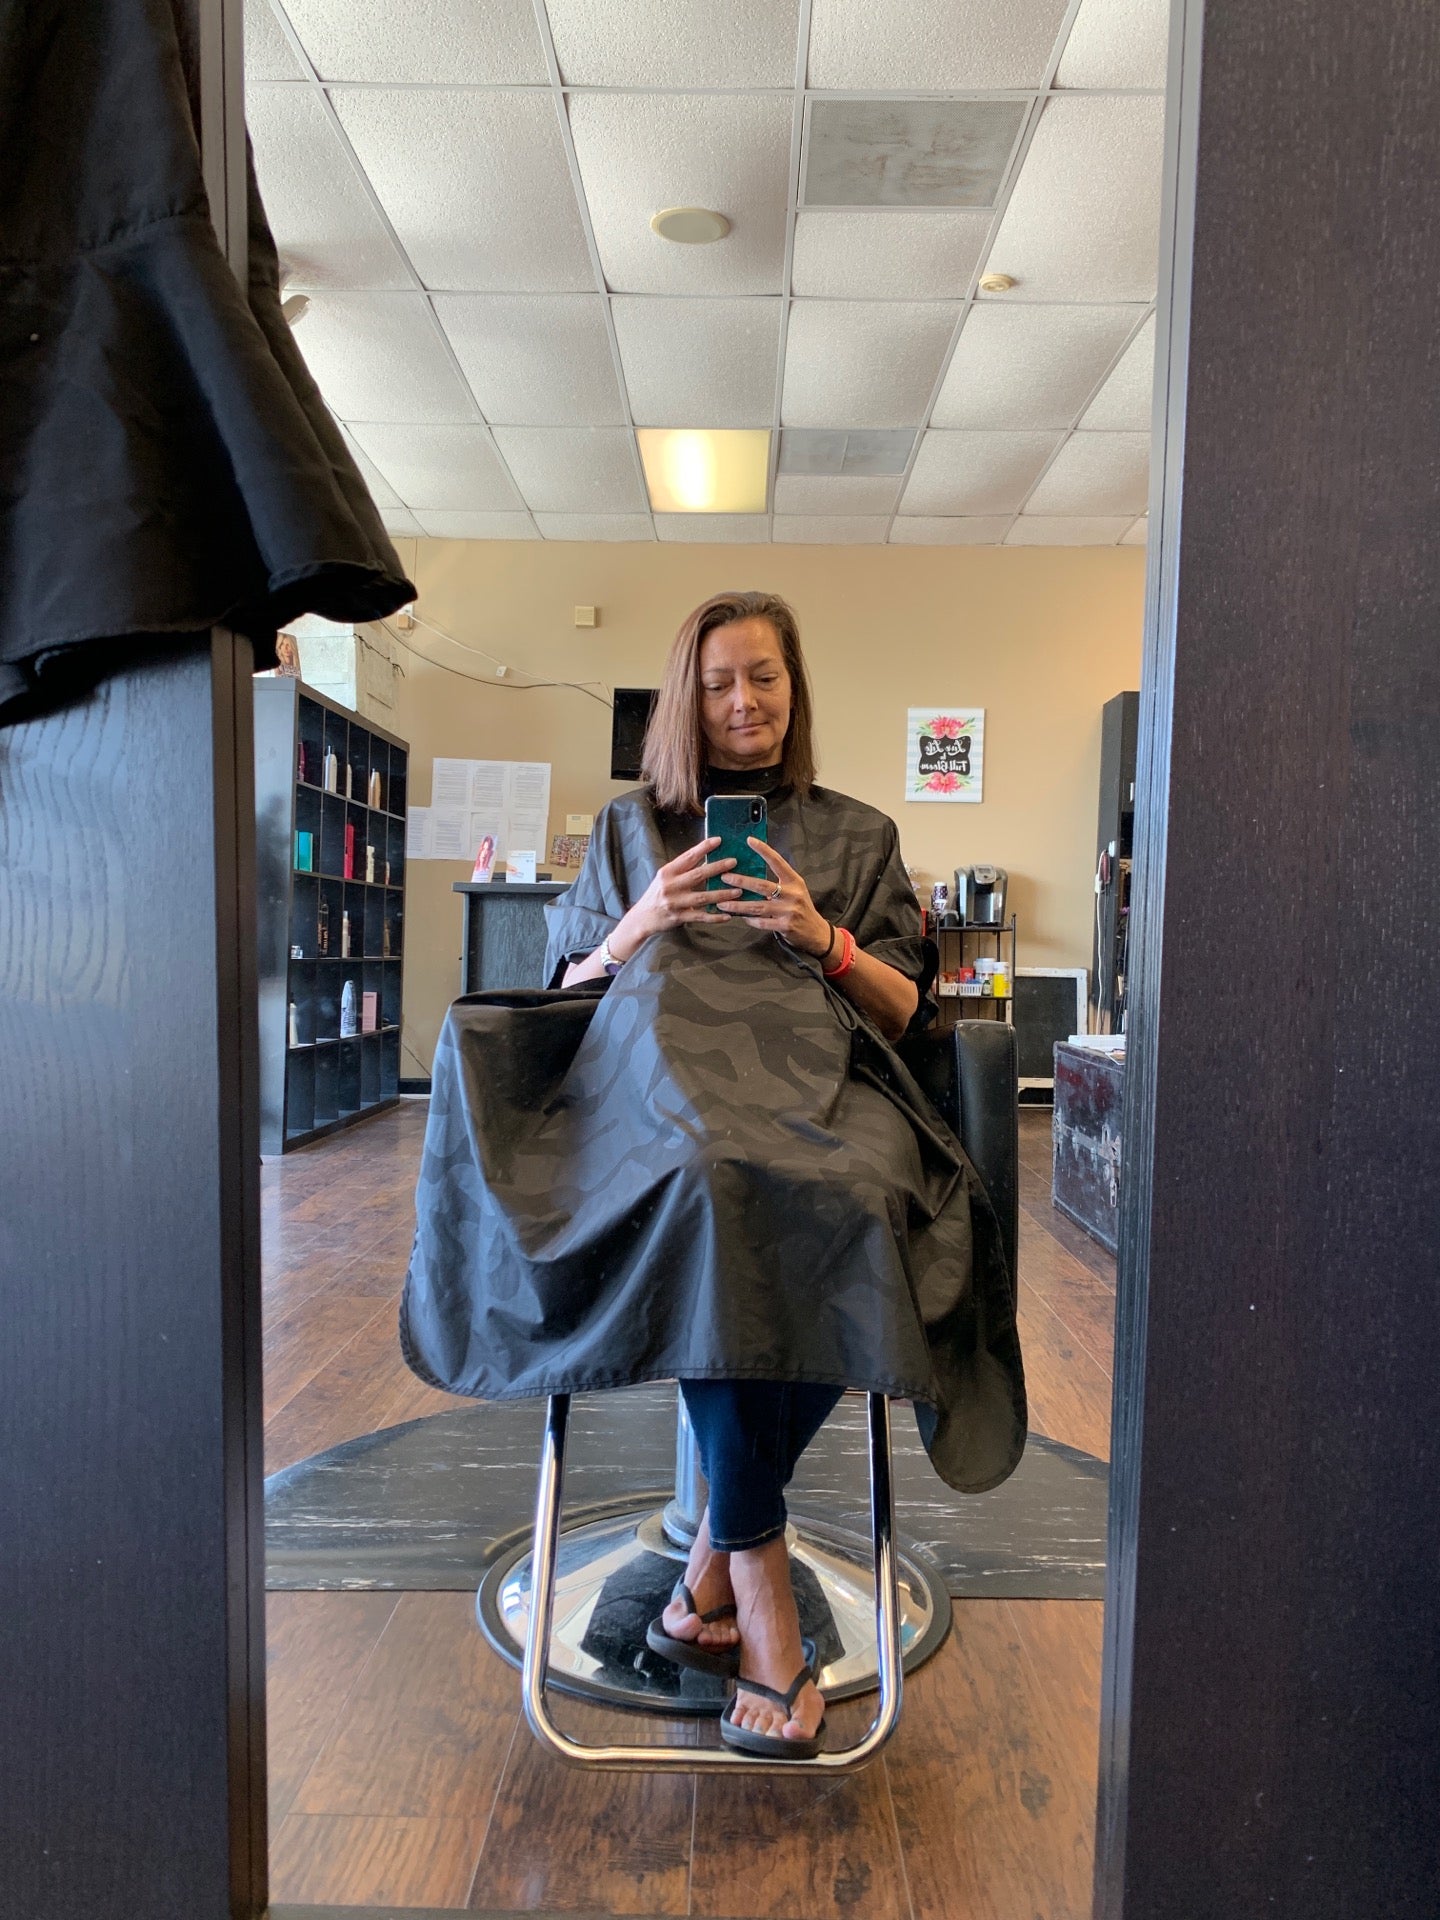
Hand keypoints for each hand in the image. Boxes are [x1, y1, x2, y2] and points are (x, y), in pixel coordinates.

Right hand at [616, 837, 738, 955]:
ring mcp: (675, 903)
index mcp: (667, 872)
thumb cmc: (657, 894)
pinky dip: (715, 917)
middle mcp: (670, 886)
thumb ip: (682, 869)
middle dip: (717, 868)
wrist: (642, 917)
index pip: (688, 857)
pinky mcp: (679, 917)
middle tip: (733, 862)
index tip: (719, 840)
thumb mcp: (665, 878)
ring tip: (738, 891)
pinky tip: (727, 915)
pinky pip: (701, 917)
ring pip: (703, 897)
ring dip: (722, 894)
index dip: (703, 848)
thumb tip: (706, 858)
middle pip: (698, 875)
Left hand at [715, 839, 832, 957]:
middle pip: (762, 886)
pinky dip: (749, 919)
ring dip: (738, 905)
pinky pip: (762, 922)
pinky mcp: (785, 926)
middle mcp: (792, 894)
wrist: (815, 931)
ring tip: (722, 903)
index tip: (749, 840)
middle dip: (741, 881)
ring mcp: (789, 911)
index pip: (778, 862)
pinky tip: (741, 917)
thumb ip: (778, 882)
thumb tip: (751, 875)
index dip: (764, 850)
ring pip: (758, 906)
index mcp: (794, 881)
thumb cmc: (800, 907)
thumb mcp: (795, 890)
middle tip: (724, 877)